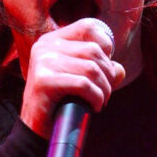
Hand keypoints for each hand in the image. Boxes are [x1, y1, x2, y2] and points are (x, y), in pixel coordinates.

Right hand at [20, 19, 125, 137]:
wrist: (35, 129)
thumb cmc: (60, 102)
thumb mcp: (81, 81)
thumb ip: (101, 71)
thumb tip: (120, 69)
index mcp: (52, 40)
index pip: (88, 27)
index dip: (105, 45)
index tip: (105, 68)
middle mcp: (45, 46)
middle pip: (94, 50)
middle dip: (108, 75)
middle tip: (105, 93)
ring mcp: (43, 62)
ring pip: (92, 69)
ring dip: (104, 89)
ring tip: (101, 101)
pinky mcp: (44, 80)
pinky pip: (84, 84)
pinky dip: (96, 98)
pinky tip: (94, 107)